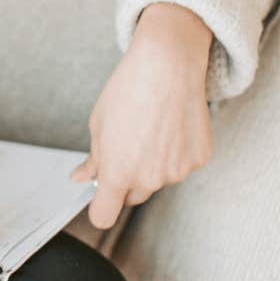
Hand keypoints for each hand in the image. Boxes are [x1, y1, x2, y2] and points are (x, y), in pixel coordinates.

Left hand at [69, 3, 213, 228]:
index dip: (99, 208)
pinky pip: (181, 165)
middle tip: (126, 145)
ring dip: (152, 164)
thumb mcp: (99, 124)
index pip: (104, 216)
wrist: (167, 64)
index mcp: (118, 172)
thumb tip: (80, 178)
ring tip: (151, 126)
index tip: (100, 198)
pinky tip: (171, 124)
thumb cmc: (128, 90)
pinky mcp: (199, 160)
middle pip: (132, 197)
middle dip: (126, 180)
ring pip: (158, 179)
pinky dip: (175, 152)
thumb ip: (93, 159)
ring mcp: (177, 171)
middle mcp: (149, 178)